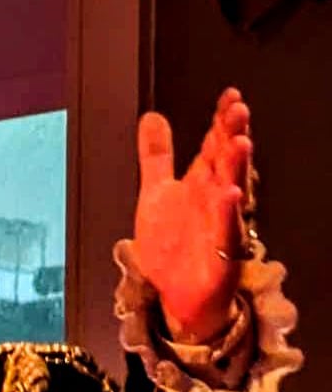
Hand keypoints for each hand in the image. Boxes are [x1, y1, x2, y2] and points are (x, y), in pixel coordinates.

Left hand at [132, 87, 251, 341]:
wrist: (177, 295)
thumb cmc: (173, 246)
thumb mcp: (156, 193)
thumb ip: (156, 156)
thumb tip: (152, 116)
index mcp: (201, 183)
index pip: (213, 146)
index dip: (221, 121)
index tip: (230, 96)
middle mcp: (214, 200)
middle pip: (226, 163)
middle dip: (233, 136)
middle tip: (238, 111)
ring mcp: (220, 225)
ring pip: (232, 191)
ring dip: (236, 168)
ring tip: (239, 143)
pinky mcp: (221, 254)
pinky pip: (227, 231)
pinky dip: (227, 213)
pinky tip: (227, 195)